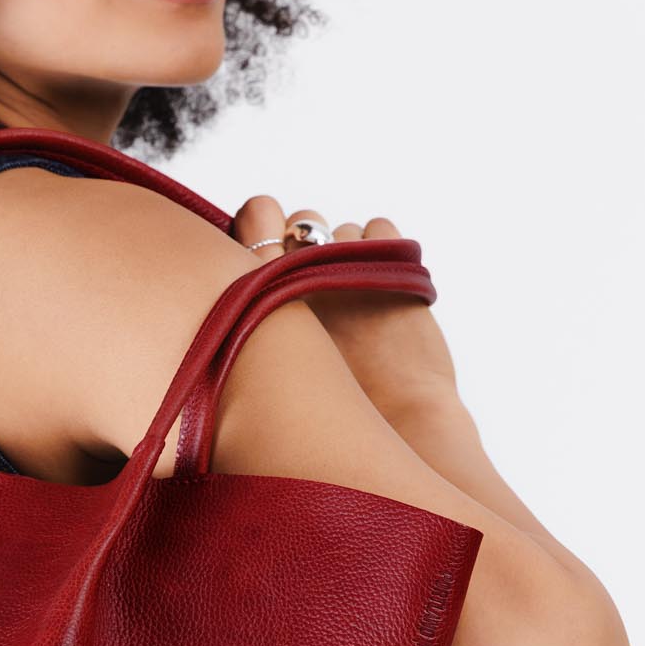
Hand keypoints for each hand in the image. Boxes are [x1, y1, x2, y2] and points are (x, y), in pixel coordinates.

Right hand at [231, 195, 460, 414]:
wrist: (392, 428)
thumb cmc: (322, 414)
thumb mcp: (266, 368)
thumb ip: (251, 319)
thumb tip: (253, 290)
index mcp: (258, 287)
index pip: (254, 217)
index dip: (264, 232)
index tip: (275, 260)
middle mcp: (301, 263)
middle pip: (302, 220)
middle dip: (307, 241)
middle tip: (318, 286)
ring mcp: (348, 258)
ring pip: (344, 232)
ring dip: (348, 256)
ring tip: (354, 304)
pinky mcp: (393, 258)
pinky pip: (381, 229)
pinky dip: (383, 250)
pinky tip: (379, 291)